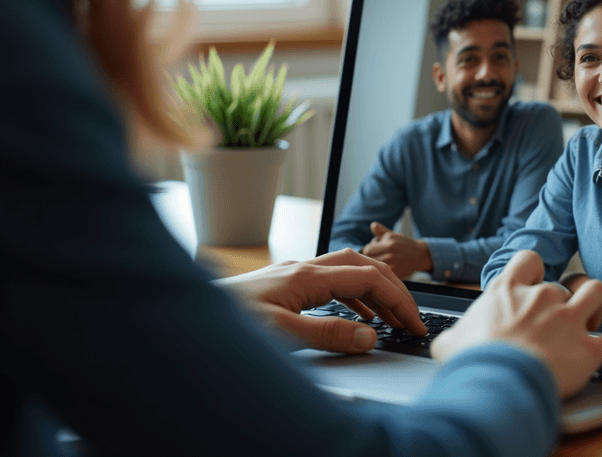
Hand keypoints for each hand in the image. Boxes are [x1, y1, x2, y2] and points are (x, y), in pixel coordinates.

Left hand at [216, 248, 425, 352]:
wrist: (184, 321)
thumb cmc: (226, 327)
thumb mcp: (280, 335)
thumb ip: (327, 335)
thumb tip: (370, 335)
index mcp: (305, 276)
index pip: (367, 279)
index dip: (398, 300)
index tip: (415, 323)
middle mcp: (302, 269)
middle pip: (363, 267)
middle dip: (393, 290)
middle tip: (412, 319)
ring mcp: (293, 275)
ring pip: (348, 273)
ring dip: (375, 293)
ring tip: (392, 319)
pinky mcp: (285, 286)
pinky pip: (331, 284)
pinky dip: (354, 298)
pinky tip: (358, 318)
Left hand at [362, 221, 433, 278]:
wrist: (420, 256)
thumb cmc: (404, 244)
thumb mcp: (394, 235)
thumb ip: (381, 231)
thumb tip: (373, 225)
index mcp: (389, 242)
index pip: (367, 249)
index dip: (369, 250)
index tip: (374, 250)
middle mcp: (391, 253)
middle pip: (369, 259)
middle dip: (371, 257)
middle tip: (378, 256)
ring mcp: (394, 264)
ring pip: (375, 266)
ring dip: (376, 264)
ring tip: (383, 261)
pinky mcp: (397, 273)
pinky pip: (382, 273)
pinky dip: (382, 271)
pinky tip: (387, 268)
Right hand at [431, 250, 601, 398]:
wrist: (497, 383)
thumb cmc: (473, 363)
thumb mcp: (449, 344)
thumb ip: (453, 336)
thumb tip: (446, 345)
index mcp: (509, 291)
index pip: (529, 259)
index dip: (534, 272)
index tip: (532, 287)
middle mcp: (542, 298)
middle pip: (563, 284)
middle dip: (564, 302)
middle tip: (557, 324)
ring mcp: (569, 320)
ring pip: (597, 292)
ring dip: (595, 306)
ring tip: (589, 322)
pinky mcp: (588, 348)